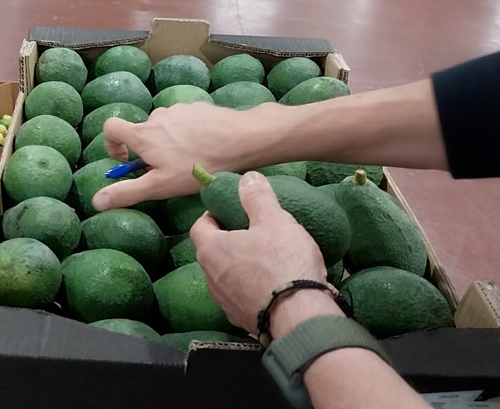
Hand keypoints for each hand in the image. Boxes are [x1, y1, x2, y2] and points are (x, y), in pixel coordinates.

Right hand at [93, 102, 280, 211]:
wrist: (241, 139)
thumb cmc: (198, 165)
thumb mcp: (160, 186)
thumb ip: (127, 192)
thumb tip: (96, 201)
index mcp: (143, 134)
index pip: (111, 128)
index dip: (111, 144)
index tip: (126, 160)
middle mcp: (157, 116)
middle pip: (142, 131)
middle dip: (149, 150)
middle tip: (168, 171)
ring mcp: (179, 109)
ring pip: (165, 126)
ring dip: (170, 142)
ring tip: (191, 161)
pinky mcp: (199, 107)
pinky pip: (186, 121)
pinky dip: (189, 133)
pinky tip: (206, 148)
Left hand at [190, 171, 337, 333]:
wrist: (300, 317)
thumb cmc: (283, 263)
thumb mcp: (274, 220)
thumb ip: (257, 198)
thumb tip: (247, 179)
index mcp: (212, 250)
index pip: (200, 226)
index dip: (212, 215)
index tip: (229, 211)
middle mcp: (211, 278)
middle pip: (212, 252)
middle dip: (228, 240)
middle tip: (251, 232)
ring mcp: (225, 302)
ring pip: (226, 277)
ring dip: (240, 266)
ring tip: (265, 258)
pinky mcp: (242, 320)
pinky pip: (242, 298)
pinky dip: (252, 289)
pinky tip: (273, 285)